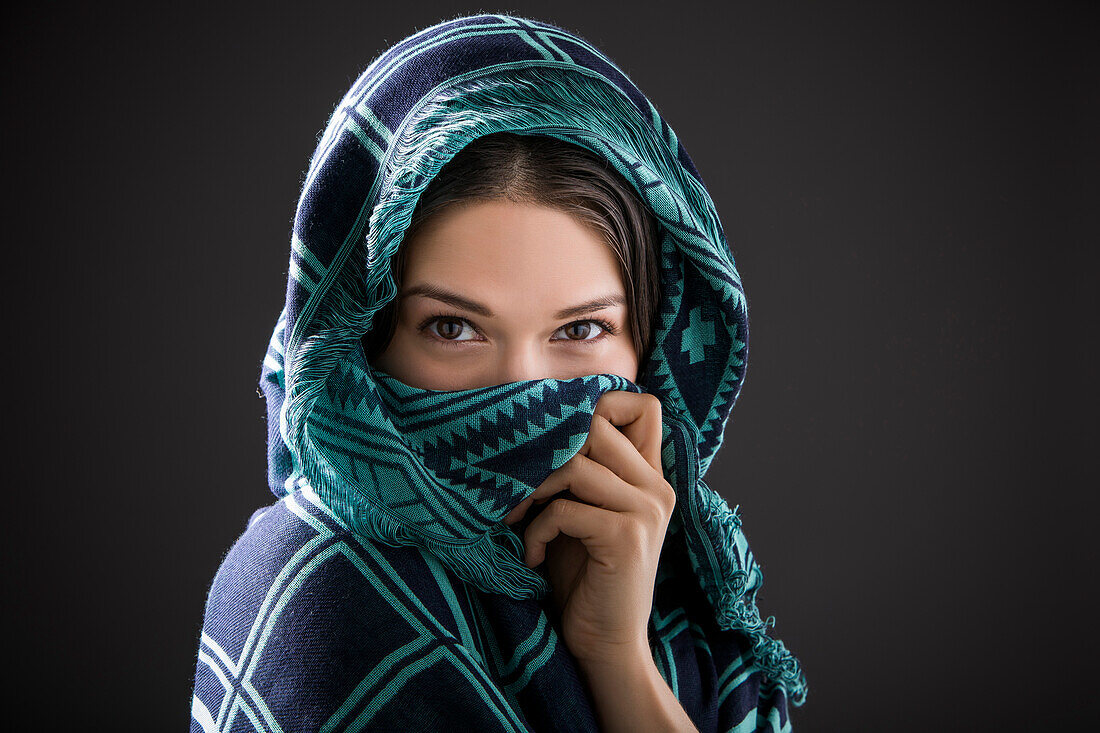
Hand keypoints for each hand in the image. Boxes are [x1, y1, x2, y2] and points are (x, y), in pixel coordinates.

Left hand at [504, 390, 675, 669]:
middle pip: (595, 427)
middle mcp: (656, 488)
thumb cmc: (582, 577)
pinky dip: (534, 532)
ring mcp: (645, 510)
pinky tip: (531, 557)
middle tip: (517, 487)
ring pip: (574, 465)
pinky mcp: (626, 537)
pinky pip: (564, 510)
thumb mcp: (580, 513)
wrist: (605, 645)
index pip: (643, 405)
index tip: (554, 441)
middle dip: (544, 452)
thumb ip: (577, 472)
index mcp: (650, 478)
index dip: (598, 405)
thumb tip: (534, 423)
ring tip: (517, 519)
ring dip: (532, 491)